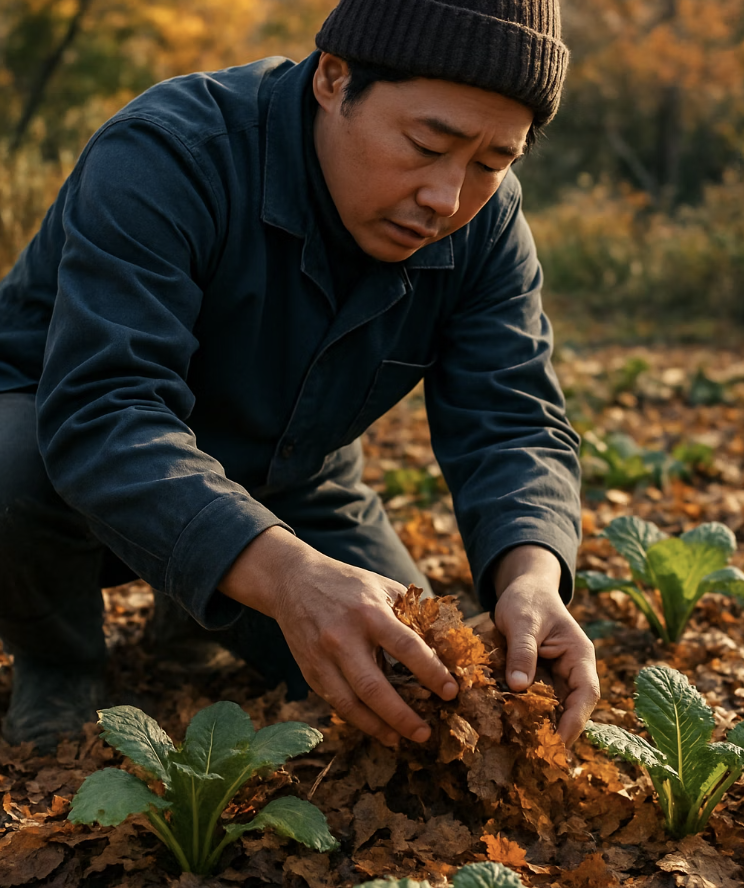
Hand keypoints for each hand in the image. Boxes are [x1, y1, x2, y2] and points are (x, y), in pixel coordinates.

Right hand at [219, 527, 457, 746]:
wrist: (293, 581)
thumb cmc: (348, 585)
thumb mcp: (382, 587)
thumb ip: (410, 614)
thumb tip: (444, 643)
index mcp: (369, 612)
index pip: (407, 648)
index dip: (432, 672)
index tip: (451, 692)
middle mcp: (343, 637)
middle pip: (374, 688)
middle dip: (402, 716)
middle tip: (426, 733)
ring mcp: (322, 657)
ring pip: (350, 704)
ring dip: (378, 727)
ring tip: (400, 740)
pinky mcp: (309, 671)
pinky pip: (336, 703)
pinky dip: (358, 719)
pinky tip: (376, 727)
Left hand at [492, 546, 599, 745]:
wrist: (523, 588)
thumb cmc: (527, 599)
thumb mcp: (522, 621)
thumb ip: (523, 651)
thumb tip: (519, 687)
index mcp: (579, 654)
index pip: (587, 693)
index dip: (576, 720)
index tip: (559, 741)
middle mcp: (573, 669)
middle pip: (572, 707)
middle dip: (558, 731)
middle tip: (537, 755)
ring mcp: (557, 676)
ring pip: (555, 709)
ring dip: (542, 726)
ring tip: (523, 749)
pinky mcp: (540, 679)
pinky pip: (538, 701)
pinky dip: (528, 714)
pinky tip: (512, 729)